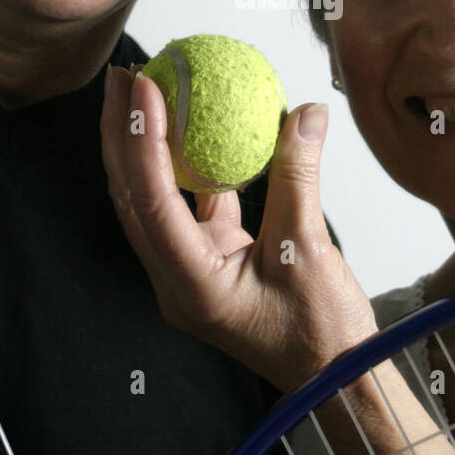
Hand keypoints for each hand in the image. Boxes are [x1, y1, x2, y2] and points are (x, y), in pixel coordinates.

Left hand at [100, 65, 378, 392]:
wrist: (335, 378)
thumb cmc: (322, 331)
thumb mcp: (311, 250)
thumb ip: (300, 178)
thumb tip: (305, 112)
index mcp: (191, 286)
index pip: (152, 201)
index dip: (142, 139)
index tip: (145, 87)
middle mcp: (176, 279)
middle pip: (131, 197)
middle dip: (119, 133)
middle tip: (126, 76)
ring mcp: (189, 271)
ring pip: (152, 200)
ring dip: (146, 145)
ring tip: (148, 90)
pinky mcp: (209, 261)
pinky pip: (190, 205)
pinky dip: (191, 165)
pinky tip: (201, 125)